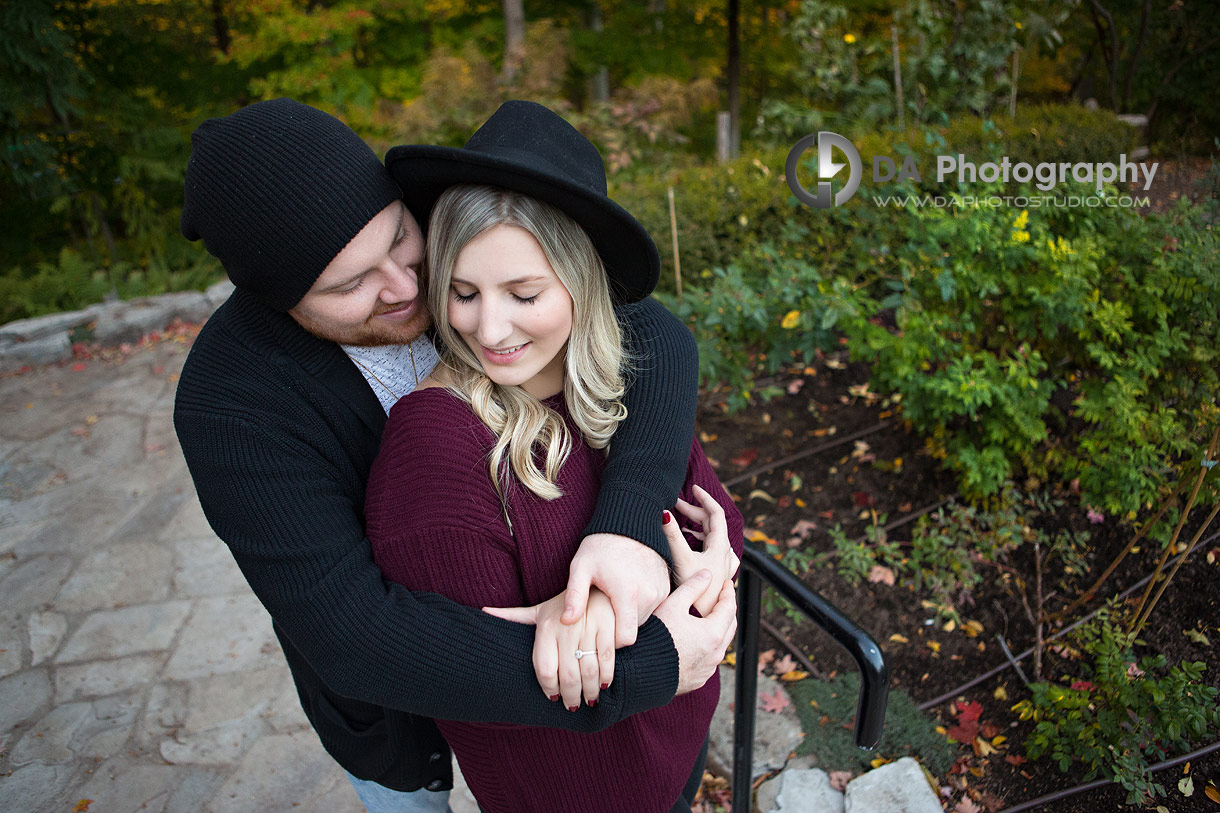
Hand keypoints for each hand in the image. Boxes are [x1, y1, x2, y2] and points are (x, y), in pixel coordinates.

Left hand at [484, 589, 615, 708]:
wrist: (596, 584)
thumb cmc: (564, 604)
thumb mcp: (539, 609)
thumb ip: (513, 615)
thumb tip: (483, 612)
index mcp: (546, 627)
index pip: (545, 669)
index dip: (549, 689)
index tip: (553, 698)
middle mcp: (566, 629)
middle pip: (568, 676)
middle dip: (570, 697)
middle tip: (572, 706)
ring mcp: (589, 628)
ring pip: (589, 671)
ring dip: (590, 691)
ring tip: (588, 700)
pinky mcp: (608, 627)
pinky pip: (607, 660)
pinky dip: (606, 677)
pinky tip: (604, 685)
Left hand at [561, 533, 668, 647]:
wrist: (631, 523)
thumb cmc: (602, 545)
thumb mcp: (582, 567)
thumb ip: (574, 595)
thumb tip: (565, 622)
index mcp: (627, 593)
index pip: (626, 638)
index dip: (611, 641)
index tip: (598, 633)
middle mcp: (649, 595)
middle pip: (634, 631)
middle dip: (618, 628)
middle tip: (602, 613)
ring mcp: (660, 592)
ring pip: (644, 620)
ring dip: (629, 617)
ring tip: (613, 601)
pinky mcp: (666, 588)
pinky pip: (653, 608)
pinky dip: (640, 607)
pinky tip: (626, 594)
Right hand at [653, 570, 736, 694]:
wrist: (641, 672)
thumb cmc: (656, 637)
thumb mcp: (673, 605)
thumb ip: (692, 587)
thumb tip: (706, 575)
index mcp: (713, 633)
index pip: (729, 608)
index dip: (729, 593)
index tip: (726, 584)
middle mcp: (715, 653)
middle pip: (730, 627)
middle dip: (727, 610)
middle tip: (721, 598)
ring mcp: (708, 668)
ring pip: (721, 644)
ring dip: (719, 629)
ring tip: (709, 617)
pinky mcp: (699, 679)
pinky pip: (710, 659)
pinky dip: (708, 646)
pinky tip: (697, 640)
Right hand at [664, 484, 740, 615]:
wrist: (701, 618)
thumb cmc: (694, 593)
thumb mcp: (680, 558)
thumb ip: (672, 534)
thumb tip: (663, 513)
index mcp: (720, 546)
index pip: (715, 512)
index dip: (704, 498)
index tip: (693, 488)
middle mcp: (725, 554)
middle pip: (713, 524)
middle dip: (695, 511)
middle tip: (677, 505)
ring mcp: (723, 564)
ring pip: (713, 536)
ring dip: (697, 526)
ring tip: (682, 522)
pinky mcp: (717, 573)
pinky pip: (712, 548)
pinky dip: (700, 539)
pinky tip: (690, 543)